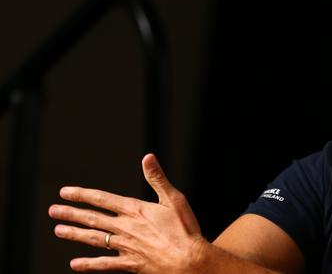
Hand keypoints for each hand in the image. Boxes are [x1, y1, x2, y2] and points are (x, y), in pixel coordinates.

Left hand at [49, 153, 205, 272]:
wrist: (190, 261)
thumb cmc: (185, 230)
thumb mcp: (175, 199)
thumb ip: (157, 178)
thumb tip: (148, 157)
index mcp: (135, 210)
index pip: (102, 199)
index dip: (82, 195)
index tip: (65, 192)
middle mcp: (125, 228)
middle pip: (92, 218)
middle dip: (71, 214)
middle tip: (54, 211)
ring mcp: (125, 247)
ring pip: (94, 239)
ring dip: (75, 234)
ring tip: (59, 231)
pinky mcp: (129, 264)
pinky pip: (104, 264)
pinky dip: (88, 264)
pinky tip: (75, 264)